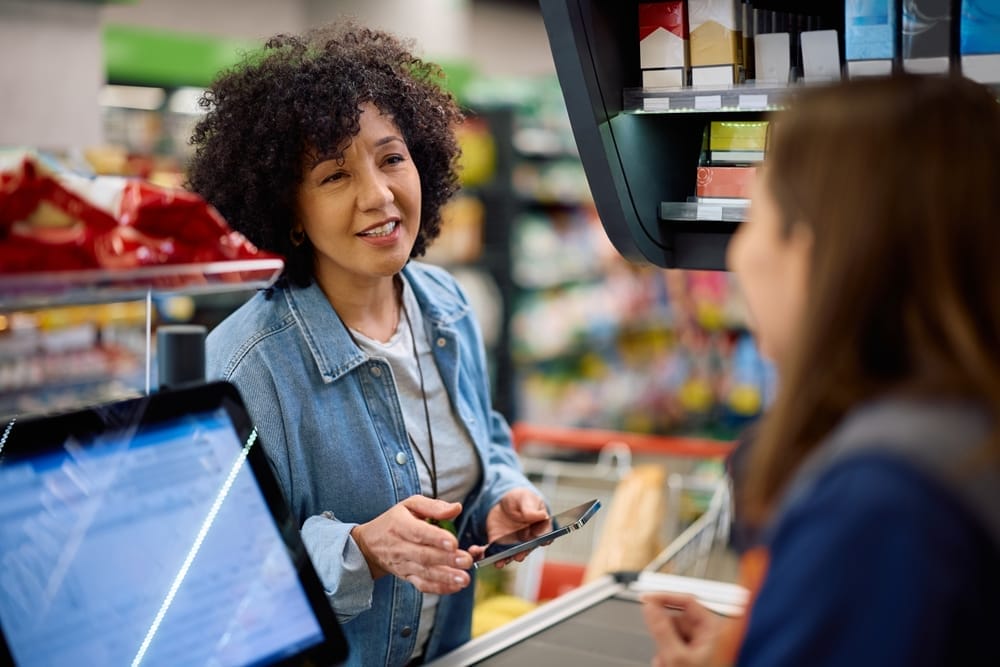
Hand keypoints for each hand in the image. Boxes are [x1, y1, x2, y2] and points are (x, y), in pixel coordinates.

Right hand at [350, 495, 472, 594]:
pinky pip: (423, 585)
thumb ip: (434, 506)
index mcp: (400, 525)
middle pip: (424, 555)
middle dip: (447, 559)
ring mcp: (404, 565)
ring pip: (425, 573)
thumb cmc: (394, 521)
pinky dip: (440, 588)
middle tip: (466, 560)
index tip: (453, 542)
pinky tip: (456, 586)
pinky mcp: (408, 577)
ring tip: (464, 578)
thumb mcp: (410, 505)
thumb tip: (456, 508)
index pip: (418, 533)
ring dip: (446, 577)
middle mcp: (400, 547)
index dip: (436, 538)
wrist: (370, 545)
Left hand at [468, 488, 547, 567]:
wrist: (504, 501)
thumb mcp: (526, 499)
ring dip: (503, 559)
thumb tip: (540, 516)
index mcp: (538, 528)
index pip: (544, 535)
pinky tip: (476, 551)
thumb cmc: (520, 499)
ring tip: (498, 562)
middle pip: (525, 550)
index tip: (542, 542)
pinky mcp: (496, 543)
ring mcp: (511, 544)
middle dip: (521, 554)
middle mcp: (526, 540)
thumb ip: (531, 508)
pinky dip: (483, 554)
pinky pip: (490, 551)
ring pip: (508, 555)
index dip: (543, 539)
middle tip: (518, 556)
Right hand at [641, 592, 725, 666]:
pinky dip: (668, 658)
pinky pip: (674, 648)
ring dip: (664, 650)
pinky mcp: (695, 656)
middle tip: (664, 651)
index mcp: (713, 628)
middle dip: (664, 636)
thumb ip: (661, 629)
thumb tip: (649, 607)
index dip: (664, 597)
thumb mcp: (677, 656)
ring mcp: (702, 646)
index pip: (686, 600)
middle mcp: (709, 634)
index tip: (646, 598)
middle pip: (676, 621)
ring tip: (669, 664)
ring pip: (672, 636)